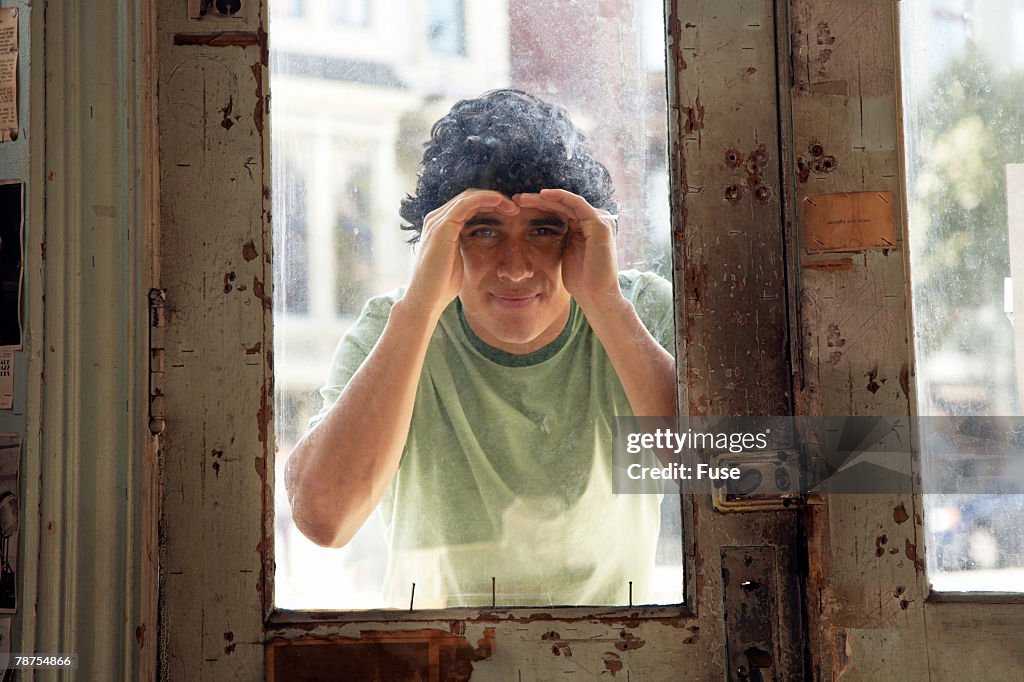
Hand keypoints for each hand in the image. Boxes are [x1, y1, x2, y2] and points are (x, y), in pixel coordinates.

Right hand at [405, 189, 519, 319]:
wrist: (426, 299)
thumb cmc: (441, 285)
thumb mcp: (458, 259)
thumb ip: (466, 245)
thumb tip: (483, 242)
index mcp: (441, 226)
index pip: (467, 206)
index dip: (489, 206)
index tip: (509, 214)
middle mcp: (436, 219)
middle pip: (469, 198)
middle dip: (494, 200)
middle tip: (515, 208)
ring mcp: (437, 221)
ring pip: (469, 197)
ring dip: (493, 198)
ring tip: (512, 206)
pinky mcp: (442, 226)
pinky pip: (467, 204)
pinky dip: (485, 200)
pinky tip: (501, 203)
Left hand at [513, 189, 620, 311]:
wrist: (595, 296)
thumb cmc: (581, 281)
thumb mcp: (564, 254)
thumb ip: (559, 238)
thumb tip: (539, 231)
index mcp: (586, 227)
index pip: (561, 210)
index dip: (540, 207)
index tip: (517, 208)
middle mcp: (595, 221)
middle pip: (563, 204)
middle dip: (538, 200)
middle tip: (516, 199)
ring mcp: (599, 221)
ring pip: (567, 201)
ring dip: (544, 197)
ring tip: (523, 198)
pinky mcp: (599, 224)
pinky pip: (576, 203)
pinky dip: (560, 197)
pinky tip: (543, 195)